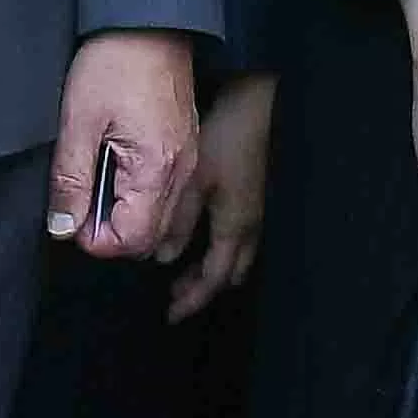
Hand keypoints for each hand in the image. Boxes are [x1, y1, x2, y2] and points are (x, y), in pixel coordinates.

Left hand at [52, 29, 201, 262]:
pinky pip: (166, 193)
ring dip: (126, 215)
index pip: (130, 240)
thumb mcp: (77, 123)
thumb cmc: (115, 64)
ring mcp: (187, 160)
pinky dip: (139, 195)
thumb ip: (70, 181)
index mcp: (155, 169)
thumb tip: (62, 227)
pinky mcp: (185, 146)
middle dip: (110, 232)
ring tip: (97, 182)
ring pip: (160, 218)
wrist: (150, 21)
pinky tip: (116, 167)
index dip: (93, 238)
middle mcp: (180, 171)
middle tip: (80, 201)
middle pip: (149, 237)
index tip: (70, 215)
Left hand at [170, 72, 275, 321]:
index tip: (171, 315)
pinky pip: (238, 237)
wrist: (255, 102)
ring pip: (237, 254)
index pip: (216, 277)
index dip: (194, 299)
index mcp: (235, 225)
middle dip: (204, 288)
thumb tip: (162, 258)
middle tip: (175, 297)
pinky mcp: (252, 193)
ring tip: (183, 272)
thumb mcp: (192, 180)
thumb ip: (177, 222)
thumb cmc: (224, 138)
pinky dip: (218, 250)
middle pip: (231, 271)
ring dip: (213, 269)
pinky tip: (200, 236)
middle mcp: (250, 223)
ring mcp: (255, 208)